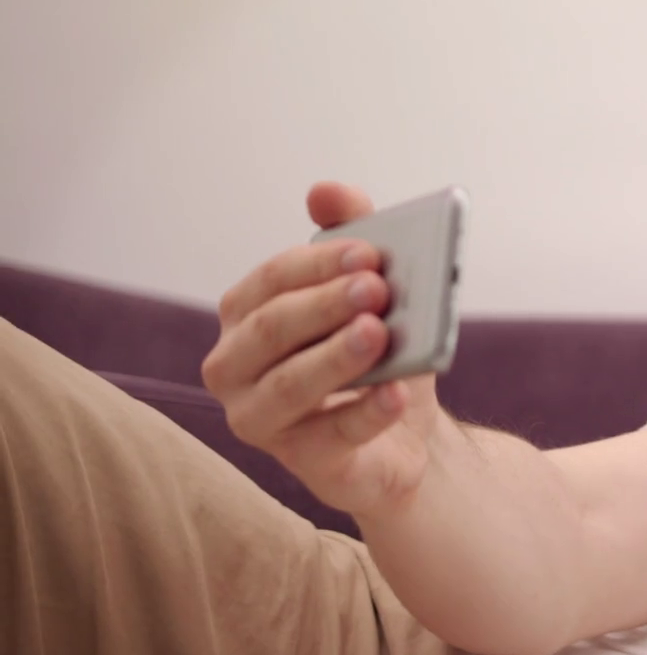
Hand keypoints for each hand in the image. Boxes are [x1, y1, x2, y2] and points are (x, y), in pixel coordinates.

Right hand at [202, 182, 444, 517]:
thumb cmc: (378, 355)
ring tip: (381, 333)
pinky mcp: (299, 463)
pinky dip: (366, 413)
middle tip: (378, 287)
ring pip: (289, 385)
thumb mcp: (373, 295)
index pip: (272, 280)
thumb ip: (352, 238)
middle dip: (325, 304)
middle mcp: (235, 367)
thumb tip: (326, 191)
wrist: (404, 436)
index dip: (319, 264)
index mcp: (246, 315)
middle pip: (272, 329)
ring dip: (337, 357)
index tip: (370, 252)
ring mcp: (258, 419)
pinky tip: (396, 394)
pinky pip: (331, 436)